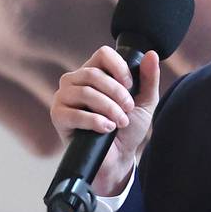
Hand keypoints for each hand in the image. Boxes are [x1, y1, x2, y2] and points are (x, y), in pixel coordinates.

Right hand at [52, 46, 160, 195]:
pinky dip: (94, 121)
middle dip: (117, 93)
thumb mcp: (145, 102)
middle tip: (127, 110)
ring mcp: (64, 96)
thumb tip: (151, 54)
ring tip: (119, 122)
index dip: (119, 67)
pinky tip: (106, 128)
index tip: (130, 85)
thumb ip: (149, 78)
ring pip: (85, 92)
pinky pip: (74, 113)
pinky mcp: (58, 116)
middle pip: (93, 73)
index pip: (103, 54)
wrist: (118, 158)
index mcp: (96, 71)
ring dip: (108, 108)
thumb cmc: (129, 127)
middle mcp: (77, 80)